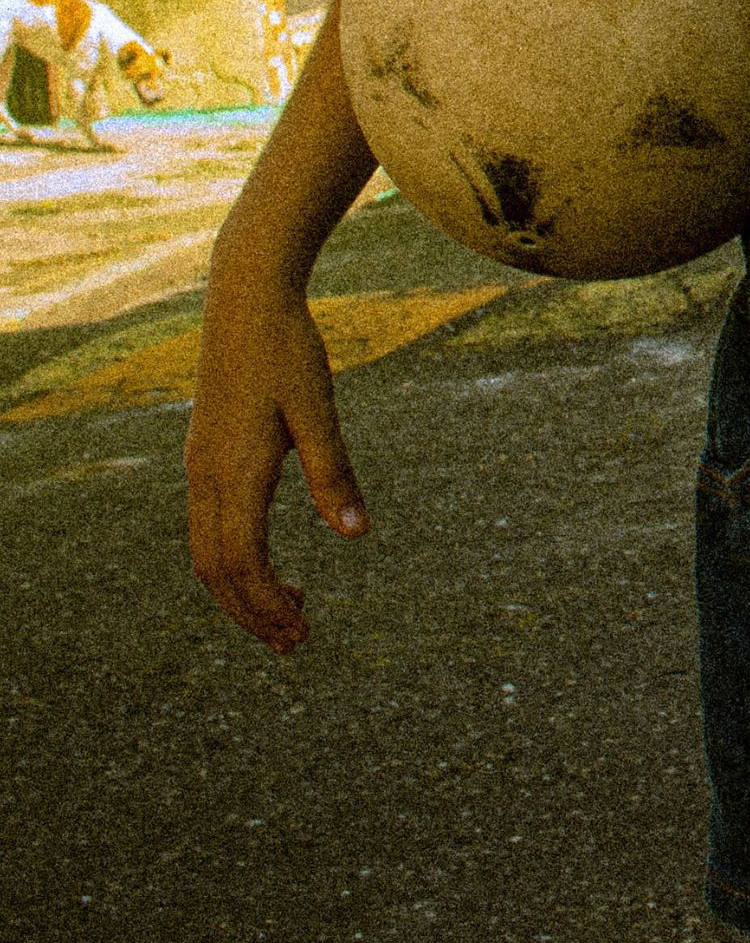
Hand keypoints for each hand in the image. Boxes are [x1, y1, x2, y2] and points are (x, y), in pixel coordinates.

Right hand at [185, 271, 368, 651]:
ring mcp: (200, 468)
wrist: (245, 300)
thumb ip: (334, 473)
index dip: (269, 604)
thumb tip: (356, 536)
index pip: (243, 562)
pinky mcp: (205, 458)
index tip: (303, 631)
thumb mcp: (319, 411)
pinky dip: (235, 561)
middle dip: (252, 613)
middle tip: (297, 642)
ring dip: (243, 592)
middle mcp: (206, 476)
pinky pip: (209, 528)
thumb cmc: (288, 350)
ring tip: (290, 612)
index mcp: (234, 471)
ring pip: (207, 553)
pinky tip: (271, 565)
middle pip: (216, 571)